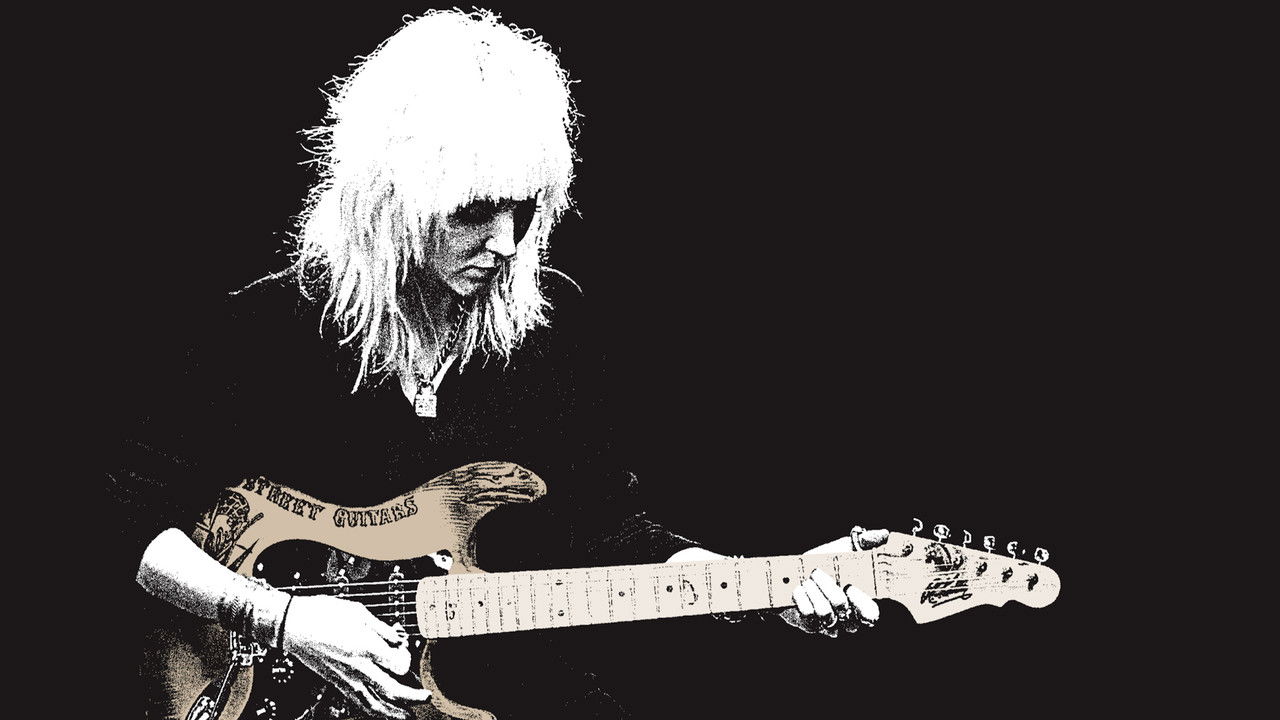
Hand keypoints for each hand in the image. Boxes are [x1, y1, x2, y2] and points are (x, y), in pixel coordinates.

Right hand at [282, 595, 431, 718]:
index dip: (408, 661)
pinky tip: (380, 711)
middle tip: (425, 697)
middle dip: (412, 697)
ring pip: (374, 703)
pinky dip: (372, 709)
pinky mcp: (336, 682)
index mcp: (366, 646)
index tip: (406, 652)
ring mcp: (346, 677)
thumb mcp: (359, 612)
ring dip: (393, 712)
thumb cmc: (323, 614)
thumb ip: (382, 629)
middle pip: (391, 690)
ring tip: (407, 716)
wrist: (293, 624)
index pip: (398, 665)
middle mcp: (358, 666)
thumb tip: (397, 639)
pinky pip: (358, 702)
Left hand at [780, 526, 888, 637]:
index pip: (870, 615)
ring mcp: (829, 625)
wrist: (793, 571)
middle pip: (843, 609)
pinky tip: (799, 588)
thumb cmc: (825, 561)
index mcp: (861, 601)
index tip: (850, 587)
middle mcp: (848, 618)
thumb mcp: (845, 548)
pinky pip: (808, 616)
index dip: (861, 603)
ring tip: (807, 579)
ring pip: (825, 613)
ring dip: (813, 591)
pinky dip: (802, 598)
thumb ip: (866, 541)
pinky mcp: (810, 626)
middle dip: (828, 587)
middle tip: (817, 572)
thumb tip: (884, 535)